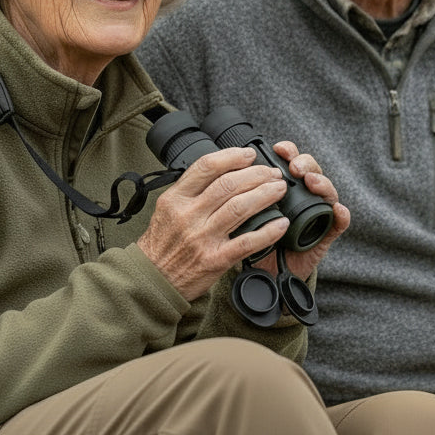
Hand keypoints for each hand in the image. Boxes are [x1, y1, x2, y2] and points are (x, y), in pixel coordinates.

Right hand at [137, 147, 289, 300]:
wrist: (153, 280)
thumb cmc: (162, 243)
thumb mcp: (167, 208)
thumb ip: (190, 189)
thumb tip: (222, 169)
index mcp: (175, 198)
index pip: (207, 166)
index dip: (232, 156)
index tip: (249, 154)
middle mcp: (188, 215)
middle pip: (229, 184)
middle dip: (256, 174)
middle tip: (272, 172)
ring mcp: (202, 238)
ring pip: (240, 207)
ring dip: (265, 195)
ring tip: (279, 188)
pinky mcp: (215, 260)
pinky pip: (247, 242)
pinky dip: (268, 231)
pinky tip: (281, 223)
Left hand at [254, 141, 349, 282]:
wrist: (266, 268)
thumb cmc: (257, 234)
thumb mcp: (247, 211)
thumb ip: (242, 193)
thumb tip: (228, 171)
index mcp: (285, 186)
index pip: (291, 160)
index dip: (288, 151)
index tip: (278, 149)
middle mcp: (303, 195)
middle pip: (311, 171)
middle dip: (304, 163)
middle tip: (295, 168)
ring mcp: (317, 214)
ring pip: (327, 192)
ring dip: (322, 183)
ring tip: (312, 182)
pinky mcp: (325, 235)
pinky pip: (338, 224)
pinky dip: (341, 216)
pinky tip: (339, 210)